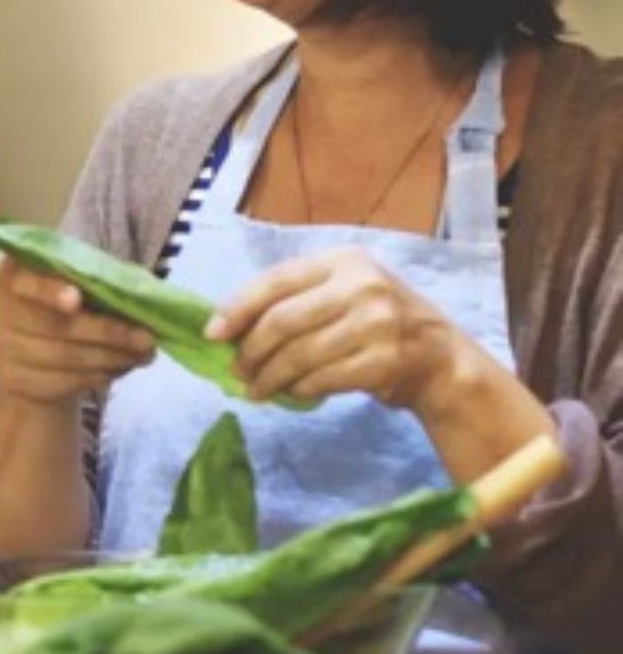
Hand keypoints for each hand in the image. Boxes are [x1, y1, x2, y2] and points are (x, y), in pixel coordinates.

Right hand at [0, 250, 154, 404]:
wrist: (23, 339)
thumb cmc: (52, 295)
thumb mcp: (63, 274)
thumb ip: (87, 276)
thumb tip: (139, 292)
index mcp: (4, 269)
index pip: (24, 280)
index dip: (49, 291)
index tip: (77, 300)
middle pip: (53, 326)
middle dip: (106, 332)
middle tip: (146, 338)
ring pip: (63, 357)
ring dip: (110, 358)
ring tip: (143, 354)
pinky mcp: (12, 380)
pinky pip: (62, 381)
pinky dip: (97, 375)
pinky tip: (120, 367)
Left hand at [206, 246, 465, 413]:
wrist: (441, 358)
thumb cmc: (379, 323)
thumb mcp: (344, 292)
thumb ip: (297, 300)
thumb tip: (229, 326)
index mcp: (343, 260)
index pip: (275, 281)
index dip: (238, 308)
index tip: (213, 334)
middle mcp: (361, 285)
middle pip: (282, 321)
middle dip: (251, 351)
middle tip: (237, 371)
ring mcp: (377, 322)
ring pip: (299, 354)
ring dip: (269, 377)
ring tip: (256, 389)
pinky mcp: (386, 360)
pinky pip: (323, 379)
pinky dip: (300, 389)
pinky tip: (292, 393)